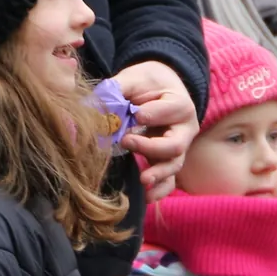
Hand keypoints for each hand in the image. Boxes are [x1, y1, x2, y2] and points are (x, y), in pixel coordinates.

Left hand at [113, 62, 195, 202]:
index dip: (152, 114)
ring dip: (158, 174)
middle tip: (126, 141)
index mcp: (180, 104)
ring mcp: (179, 147)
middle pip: (175, 145)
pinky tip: (147, 197)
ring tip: (143, 180)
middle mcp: (185, 129)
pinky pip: (170, 180)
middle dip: (151, 146)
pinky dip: (160, 190)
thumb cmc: (147, 83)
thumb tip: (91, 107)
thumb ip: (117, 89)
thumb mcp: (135, 78)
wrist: (161, 89)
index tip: (135, 114)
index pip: (171, 111)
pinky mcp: (169, 161)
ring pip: (174, 165)